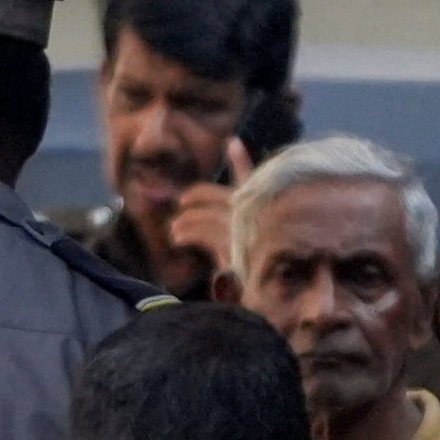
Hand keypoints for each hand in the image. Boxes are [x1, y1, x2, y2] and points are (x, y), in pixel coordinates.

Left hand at [162, 137, 254, 278]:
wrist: (264, 297)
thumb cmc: (251, 273)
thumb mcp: (238, 247)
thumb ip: (224, 234)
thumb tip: (203, 217)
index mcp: (260, 211)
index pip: (249, 179)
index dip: (240, 160)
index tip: (232, 143)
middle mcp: (253, 216)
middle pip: (215, 196)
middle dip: (194, 197)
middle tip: (182, 203)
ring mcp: (243, 228)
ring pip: (204, 214)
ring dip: (185, 220)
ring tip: (174, 229)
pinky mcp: (233, 244)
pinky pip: (202, 231)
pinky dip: (186, 233)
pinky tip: (177, 238)